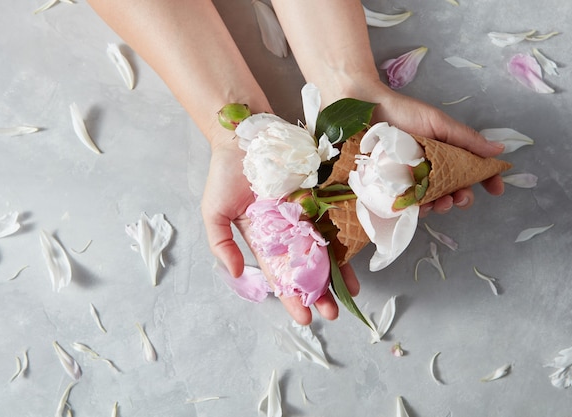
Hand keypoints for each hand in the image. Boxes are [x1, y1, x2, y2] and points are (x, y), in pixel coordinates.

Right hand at [201, 136, 359, 324]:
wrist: (245, 133)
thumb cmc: (225, 173)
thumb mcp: (214, 212)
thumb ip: (221, 243)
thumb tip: (238, 273)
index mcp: (265, 238)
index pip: (280, 273)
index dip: (292, 296)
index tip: (305, 318)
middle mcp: (288, 229)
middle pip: (307, 266)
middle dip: (320, 292)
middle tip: (332, 314)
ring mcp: (306, 211)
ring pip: (326, 247)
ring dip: (338, 272)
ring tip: (351, 295)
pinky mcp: (321, 193)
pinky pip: (336, 216)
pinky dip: (347, 235)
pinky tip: (357, 255)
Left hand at [331, 80, 505, 216]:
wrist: (365, 110)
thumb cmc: (402, 112)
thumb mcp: (438, 123)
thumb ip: (466, 138)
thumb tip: (498, 151)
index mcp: (447, 152)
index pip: (472, 170)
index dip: (486, 180)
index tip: (496, 189)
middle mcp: (432, 167)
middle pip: (454, 190)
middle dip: (461, 198)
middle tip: (459, 198)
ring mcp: (412, 178)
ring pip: (433, 200)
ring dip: (441, 206)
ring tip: (439, 202)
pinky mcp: (393, 186)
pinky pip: (408, 203)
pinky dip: (417, 207)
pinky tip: (419, 206)